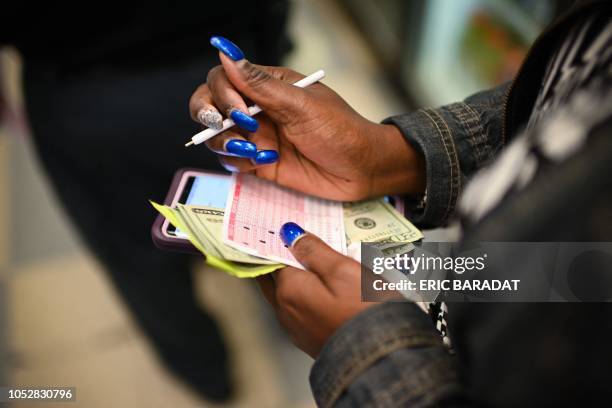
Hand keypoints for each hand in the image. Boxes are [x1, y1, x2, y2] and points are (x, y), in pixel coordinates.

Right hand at [190, 36, 424, 200]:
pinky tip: (264, 162)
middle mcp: (257, 109)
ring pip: (216, 136)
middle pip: (210, 104)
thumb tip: (227, 53)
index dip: (222, 93)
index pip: (224, 79)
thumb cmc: (341, 130)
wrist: (361, 169)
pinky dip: (238, 162)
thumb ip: (260, 84)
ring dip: (224, 143)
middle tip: (222, 126)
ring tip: (251, 150)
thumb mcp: (301, 105)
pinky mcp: (259, 162)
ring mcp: (257, 136)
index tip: (240, 109)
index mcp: (268, 86)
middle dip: (208, 115)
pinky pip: (231, 160)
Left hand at [256, 222, 375, 357]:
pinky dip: (310, 295)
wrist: (382, 359)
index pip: (271, 256)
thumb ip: (313, 250)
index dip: (280, 241)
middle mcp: (286, 311)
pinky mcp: (313, 339)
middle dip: (285, 258)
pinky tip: (329, 290)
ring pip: (290, 294)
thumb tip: (290, 234)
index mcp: (288, 290)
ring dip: (299, 277)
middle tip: (301, 242)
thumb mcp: (342, 269)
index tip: (288, 229)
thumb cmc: (365, 314)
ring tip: (322, 263)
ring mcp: (298, 328)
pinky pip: (304, 310)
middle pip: (275, 276)